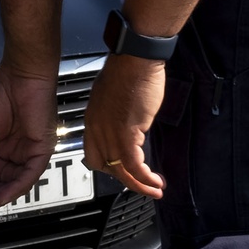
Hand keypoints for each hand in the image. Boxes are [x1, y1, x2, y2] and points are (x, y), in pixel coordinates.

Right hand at [0, 65, 57, 219]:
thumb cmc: (5, 89)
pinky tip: (2, 195)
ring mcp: (33, 150)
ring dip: (2, 196)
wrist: (22, 74)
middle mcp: (21, 150)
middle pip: (7, 181)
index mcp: (8, 143)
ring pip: (19, 182)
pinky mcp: (43, 147)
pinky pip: (30, 173)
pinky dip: (16, 185)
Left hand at [82, 54, 167, 198]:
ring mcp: (110, 132)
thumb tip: (125, 125)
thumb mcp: (113, 96)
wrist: (135, 60)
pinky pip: (133, 165)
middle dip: (125, 180)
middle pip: (104, 167)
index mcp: (92, 119)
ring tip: (154, 189)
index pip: (93, 154)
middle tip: (141, 185)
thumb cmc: (128, 70)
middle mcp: (97, 129)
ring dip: (139, 184)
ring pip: (120, 171)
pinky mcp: (127, 133)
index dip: (108, 167)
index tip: (122, 172)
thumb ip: (115, 115)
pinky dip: (145, 177)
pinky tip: (155, 180)